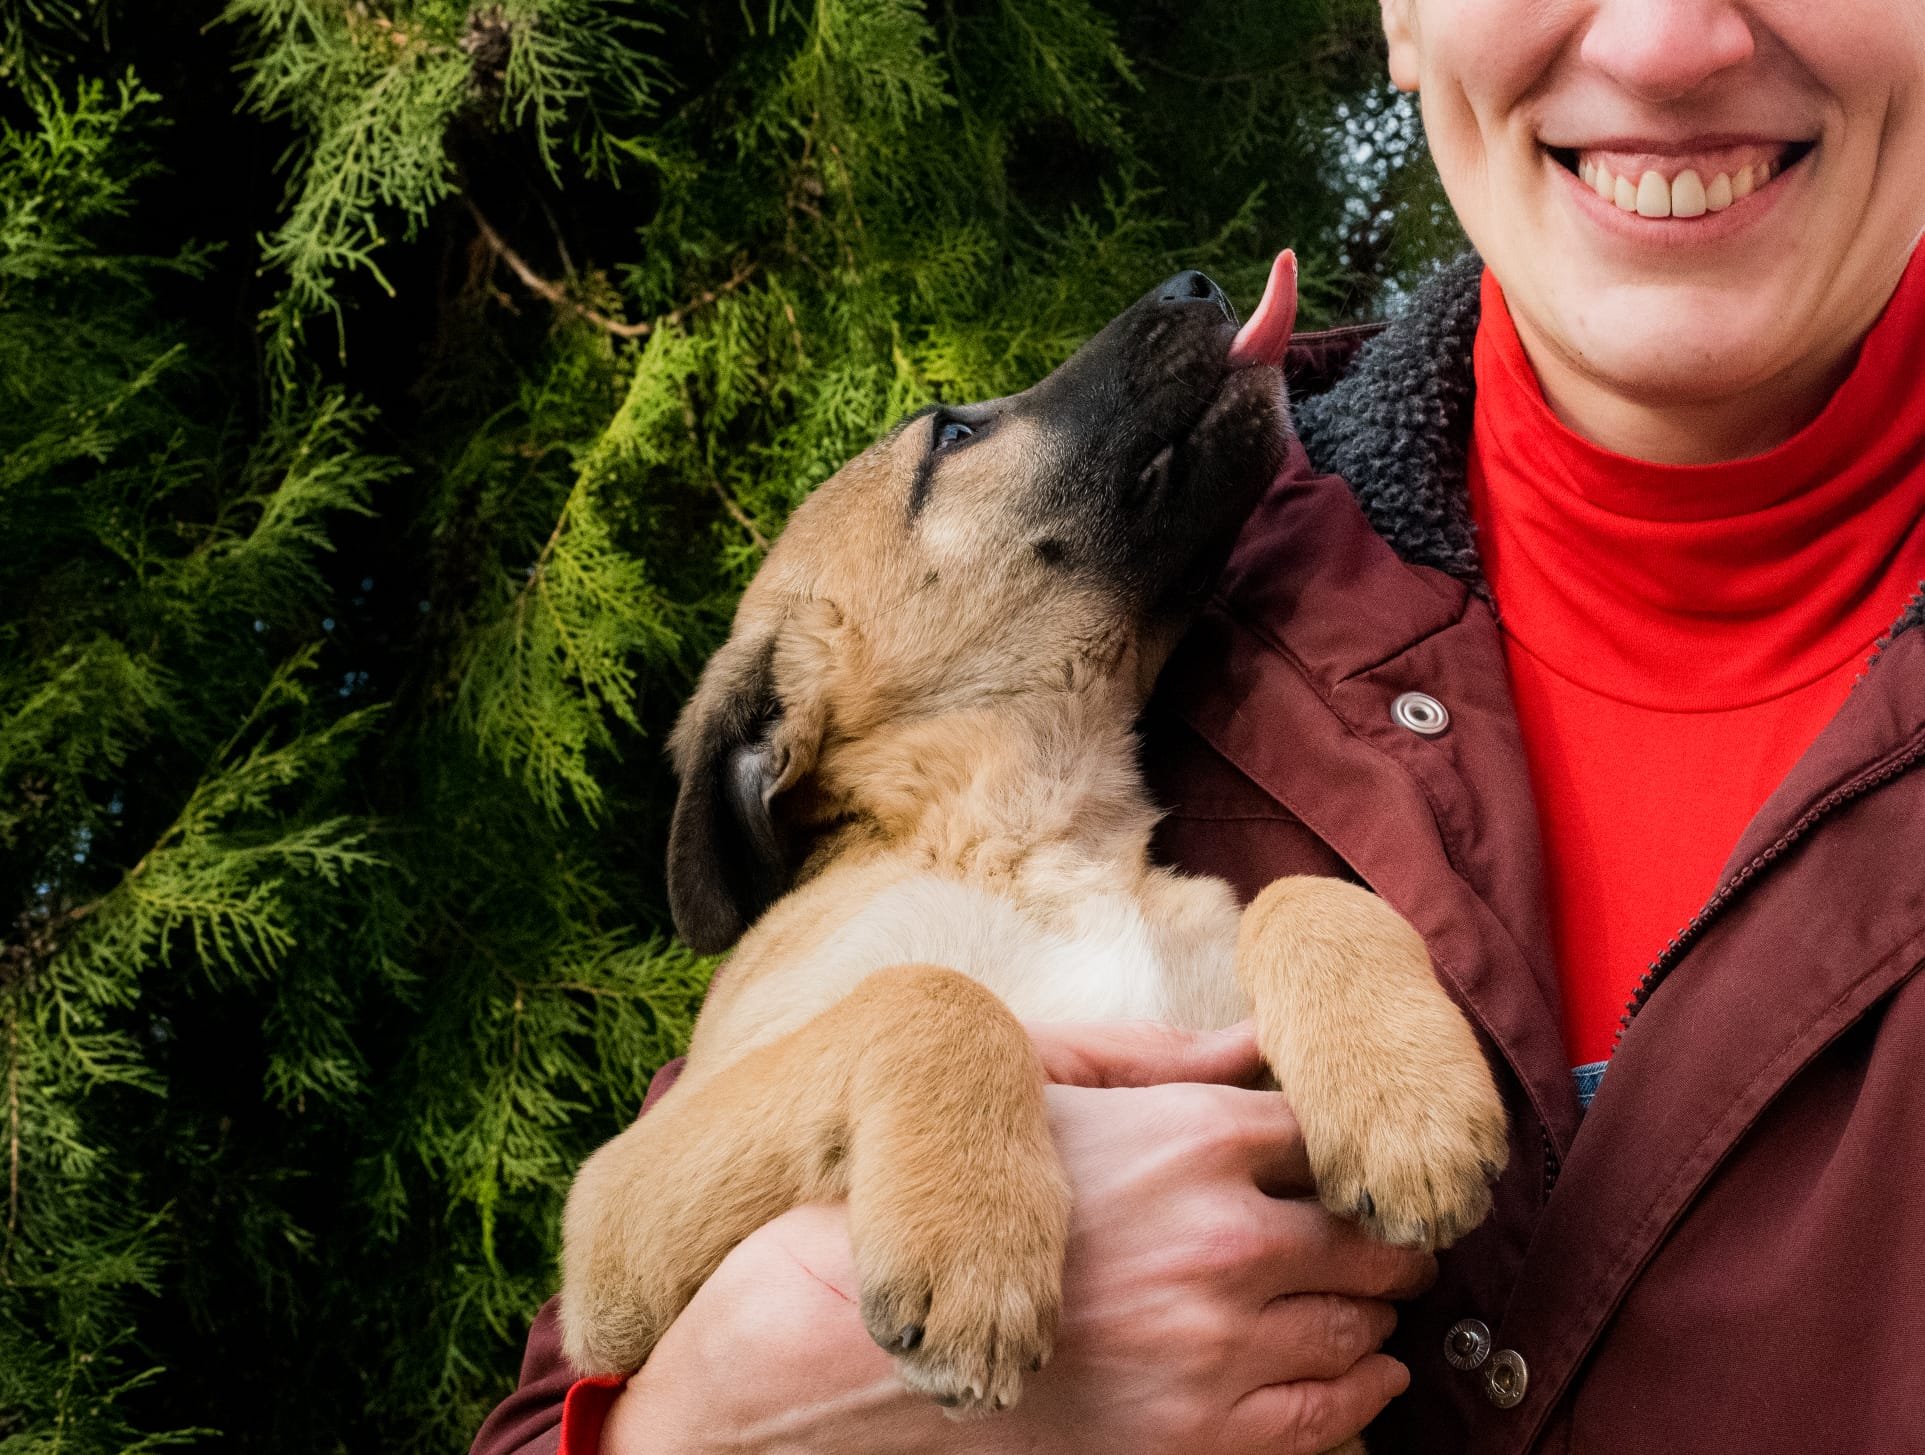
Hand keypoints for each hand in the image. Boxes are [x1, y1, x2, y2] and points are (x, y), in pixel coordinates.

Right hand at [603, 1020, 1430, 1454]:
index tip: (1345, 1171)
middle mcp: (1224, 1241)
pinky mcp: (1200, 1438)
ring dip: (1372, 1316)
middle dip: (1381, 1239)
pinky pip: (1332, 1419)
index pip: (1331, 1143)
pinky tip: (1361, 1376)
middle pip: (1373, 1242)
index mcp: (1196, 1139)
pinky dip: (1362, 1395)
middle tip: (1376, 1239)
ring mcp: (1217, 1350)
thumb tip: (1259, 1041)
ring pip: (1364, 1331)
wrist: (859, 1343)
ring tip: (1359, 1303)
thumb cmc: (957, 1201)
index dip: (1342, 1158)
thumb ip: (1166, 1066)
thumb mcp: (1049, 1097)